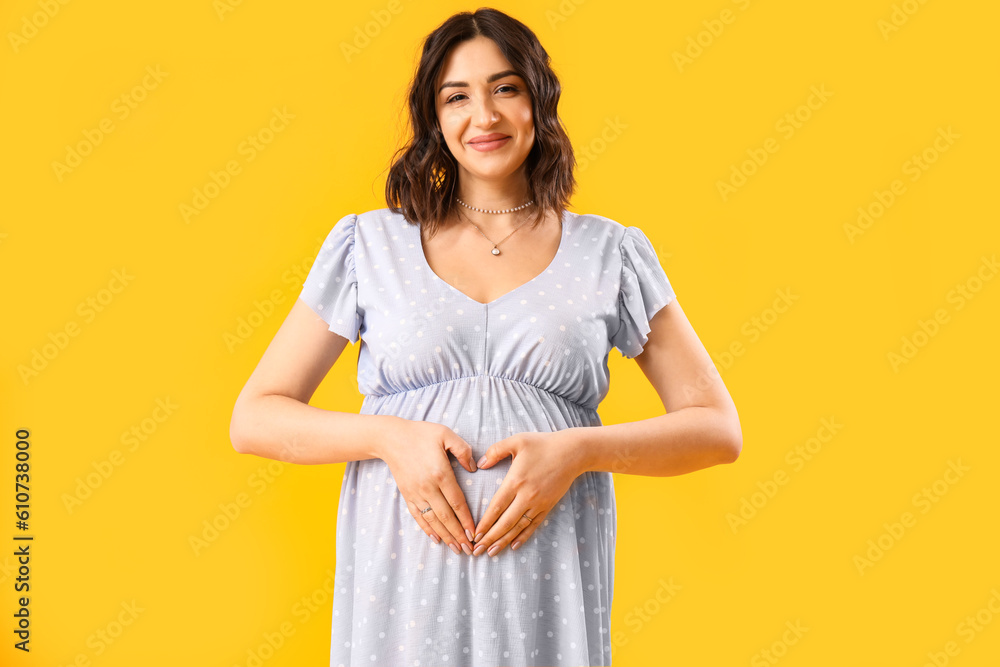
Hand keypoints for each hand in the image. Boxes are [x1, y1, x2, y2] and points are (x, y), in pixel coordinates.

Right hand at [378, 418, 477, 555]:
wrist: (390, 438)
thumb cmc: (420, 434)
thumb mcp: (446, 434)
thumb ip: (463, 450)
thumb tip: (473, 468)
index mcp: (440, 473)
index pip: (457, 502)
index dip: (467, 520)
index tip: (475, 533)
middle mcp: (428, 487)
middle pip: (446, 517)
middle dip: (458, 535)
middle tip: (470, 549)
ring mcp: (416, 493)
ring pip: (433, 520)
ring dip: (445, 536)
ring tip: (456, 549)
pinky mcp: (407, 495)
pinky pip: (418, 516)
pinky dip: (427, 530)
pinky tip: (436, 539)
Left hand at [471, 429, 587, 556]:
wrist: (572, 452)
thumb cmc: (543, 444)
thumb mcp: (517, 441)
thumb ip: (496, 451)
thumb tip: (480, 464)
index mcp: (515, 481)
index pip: (496, 507)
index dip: (484, 523)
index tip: (474, 534)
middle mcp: (526, 496)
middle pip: (505, 522)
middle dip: (489, 538)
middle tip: (476, 551)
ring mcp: (538, 503)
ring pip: (518, 527)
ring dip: (503, 541)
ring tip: (491, 553)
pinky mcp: (548, 506)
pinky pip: (533, 525)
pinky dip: (523, 537)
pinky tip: (514, 546)